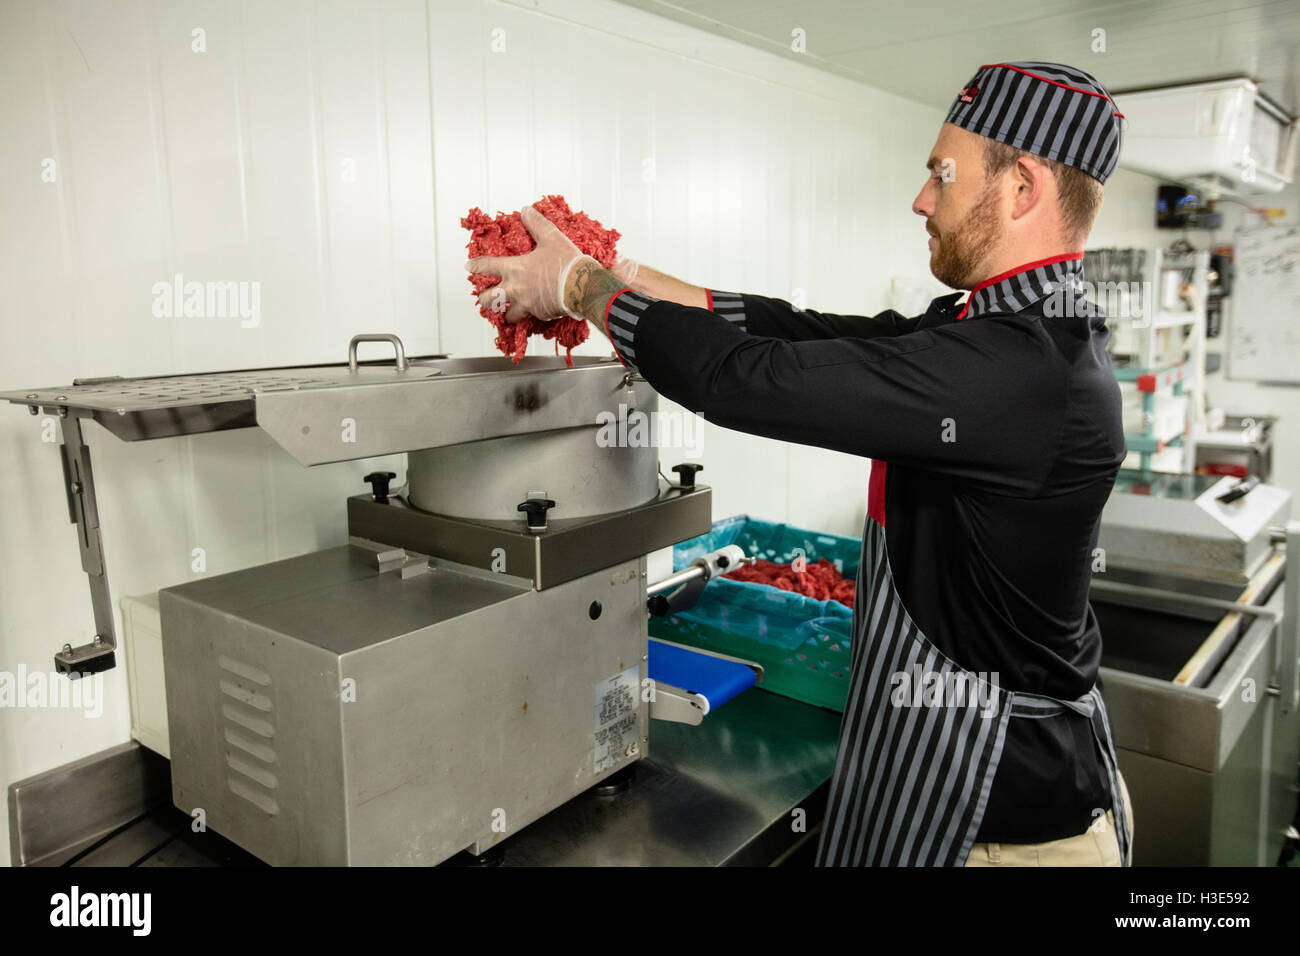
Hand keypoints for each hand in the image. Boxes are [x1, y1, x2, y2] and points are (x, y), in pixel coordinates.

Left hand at [465, 205, 591, 322]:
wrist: (583, 287)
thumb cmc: (567, 263)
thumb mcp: (551, 237)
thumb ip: (536, 224)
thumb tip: (526, 211)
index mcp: (515, 269)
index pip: (487, 267)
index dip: (475, 266)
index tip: (469, 267)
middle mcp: (516, 289)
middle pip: (489, 299)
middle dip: (484, 298)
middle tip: (484, 297)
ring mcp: (527, 304)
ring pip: (507, 314)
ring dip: (504, 312)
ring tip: (505, 311)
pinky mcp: (540, 315)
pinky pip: (528, 318)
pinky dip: (527, 316)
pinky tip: (531, 313)